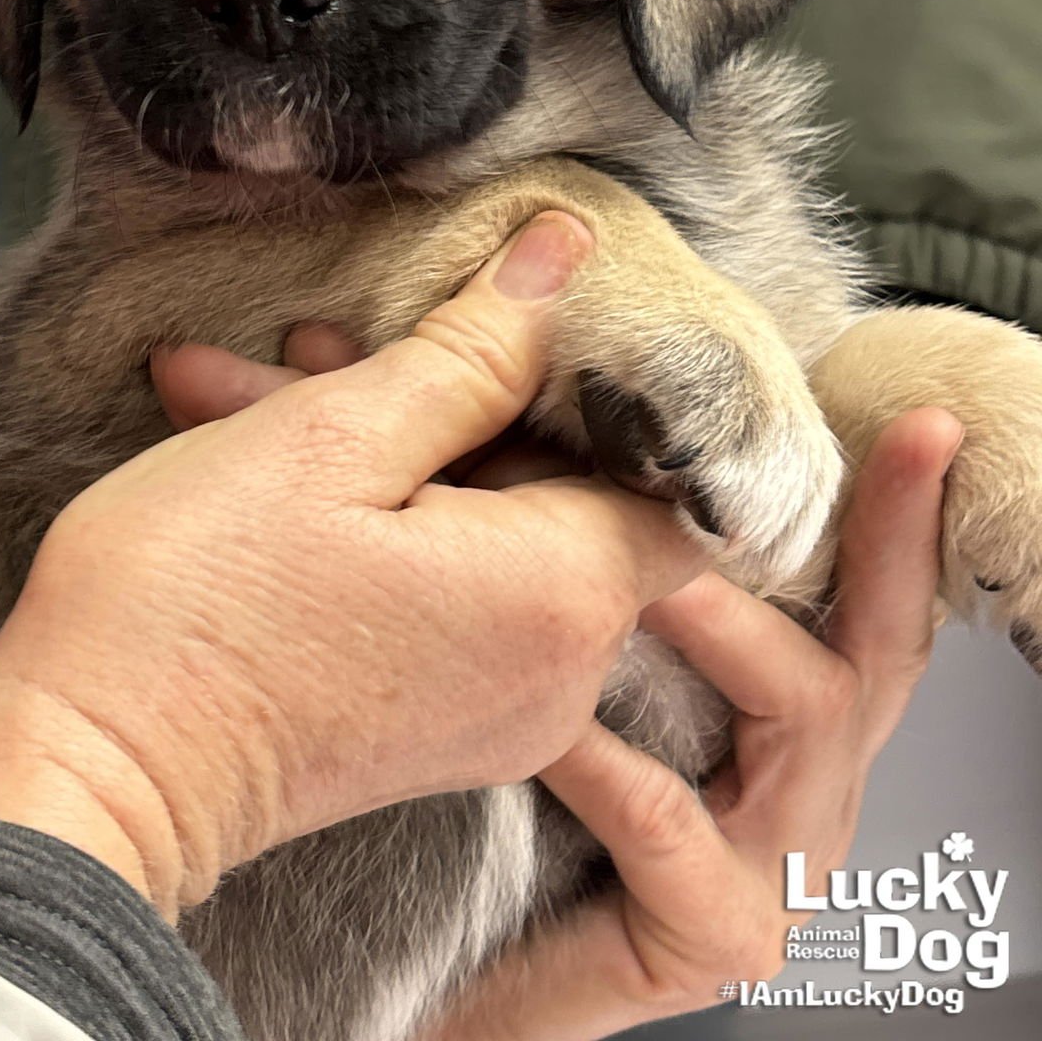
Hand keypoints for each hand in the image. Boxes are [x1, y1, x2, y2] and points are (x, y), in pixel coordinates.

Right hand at [0, 213, 706, 916]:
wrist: (89, 777)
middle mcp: (557, 671)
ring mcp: (495, 710)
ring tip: (251, 390)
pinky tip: (264, 460)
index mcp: (560, 594)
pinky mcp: (431, 724)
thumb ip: (469, 350)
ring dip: (385, 450)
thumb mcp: (331, 439)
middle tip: (308, 349)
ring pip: (480, 529)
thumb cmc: (197, 601)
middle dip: (438, 398)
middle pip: (548, 487)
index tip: (500, 324)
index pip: (665, 463)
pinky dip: (377, 521)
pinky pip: (444, 589)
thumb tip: (564, 257)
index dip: (594, 381)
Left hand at [422, 407, 959, 1040]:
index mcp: (787, 714)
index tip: (920, 427)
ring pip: (799, 708)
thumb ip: (600, 567)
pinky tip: (541, 718)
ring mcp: (779, 864)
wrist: (463, 956)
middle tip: (771, 461)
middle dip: (875, 540)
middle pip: (879, 646)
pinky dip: (601, 753)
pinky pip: (668, 817)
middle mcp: (808, 783)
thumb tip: (582, 435)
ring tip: (624, 566)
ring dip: (711, 618)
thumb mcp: (580, 663)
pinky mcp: (719, 933)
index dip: (899, 512)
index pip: (866, 597)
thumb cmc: (517, 796)